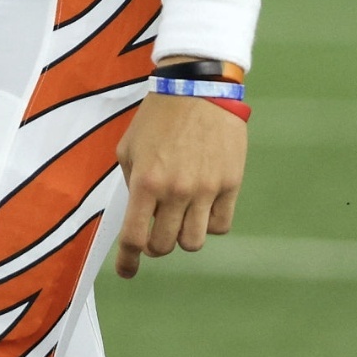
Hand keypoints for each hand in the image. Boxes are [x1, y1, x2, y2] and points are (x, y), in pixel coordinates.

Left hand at [115, 92, 246, 278]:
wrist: (197, 86)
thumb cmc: (158, 115)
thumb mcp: (130, 146)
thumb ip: (132, 182)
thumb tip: (139, 216)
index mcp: (146, 180)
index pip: (134, 237)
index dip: (127, 260)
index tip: (126, 271)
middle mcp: (176, 190)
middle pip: (164, 246)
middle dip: (155, 245)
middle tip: (154, 230)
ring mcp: (205, 189)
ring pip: (193, 242)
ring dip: (183, 234)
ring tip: (180, 215)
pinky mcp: (230, 183)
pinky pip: (220, 225)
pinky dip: (210, 223)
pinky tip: (203, 205)